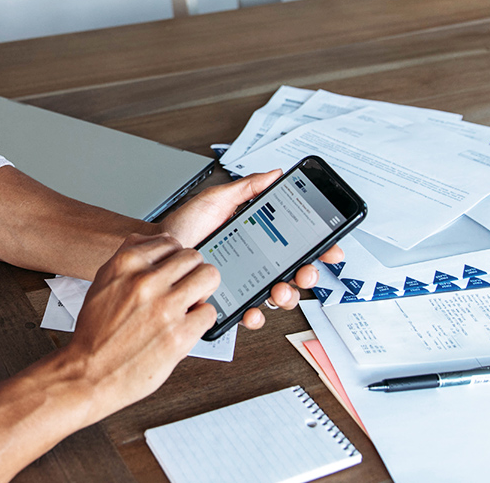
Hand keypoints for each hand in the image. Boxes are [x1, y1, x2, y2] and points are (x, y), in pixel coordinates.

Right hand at [63, 233, 219, 419]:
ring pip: (209, 276)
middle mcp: (146, 281)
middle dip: (192, 272)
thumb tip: (155, 244)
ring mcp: (165, 307)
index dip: (174, 258)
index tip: (174, 271)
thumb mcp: (102, 282)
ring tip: (191, 304)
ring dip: (203, 291)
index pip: (170, 242)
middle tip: (186, 288)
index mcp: (126, 264)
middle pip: (194, 256)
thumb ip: (128, 260)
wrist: (88, 374)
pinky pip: (209, 312)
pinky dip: (200, 320)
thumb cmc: (94, 333)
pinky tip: (186, 327)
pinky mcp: (180, 335)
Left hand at [157, 170, 345, 329]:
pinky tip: (252, 310)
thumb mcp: (217, 200)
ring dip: (287, 295)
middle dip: (309, 275)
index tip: (331, 248)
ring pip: (279, 296)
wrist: (158, 250)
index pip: (297, 244)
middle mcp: (257, 262)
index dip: (319, 248)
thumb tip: (275, 174)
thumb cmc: (184, 225)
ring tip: (279, 289)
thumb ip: (247, 188)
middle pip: (296, 273)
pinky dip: (256, 315)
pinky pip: (250, 313)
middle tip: (305, 271)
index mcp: (260, 237)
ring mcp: (245, 283)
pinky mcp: (229, 301)